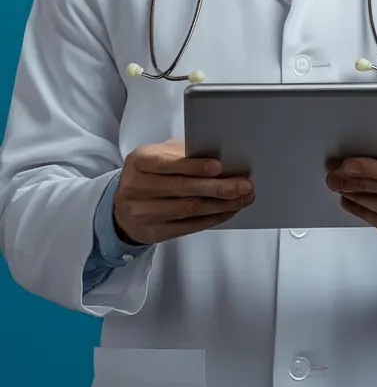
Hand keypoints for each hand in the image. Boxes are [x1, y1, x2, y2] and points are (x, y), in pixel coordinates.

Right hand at [113, 138, 254, 244]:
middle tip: (244, 184)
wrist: (123, 209)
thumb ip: (182, 153)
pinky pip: (189, 226)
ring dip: (221, 204)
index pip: (168, 164)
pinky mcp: (154, 232)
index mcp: (139, 162)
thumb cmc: (148, 175)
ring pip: (189, 209)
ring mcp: (144, 213)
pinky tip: (228, 210)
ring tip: (243, 198)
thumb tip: (219, 156)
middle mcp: (137, 187)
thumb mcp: (158, 155)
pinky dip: (213, 218)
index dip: (194, 166)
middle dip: (218, 187)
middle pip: (183, 189)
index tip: (219, 167)